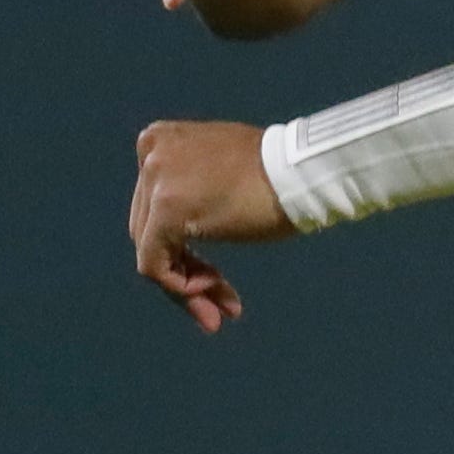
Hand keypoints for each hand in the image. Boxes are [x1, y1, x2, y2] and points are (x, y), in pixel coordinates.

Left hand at [130, 119, 290, 331]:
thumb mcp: (220, 170)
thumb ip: (192, 189)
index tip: (213, 271)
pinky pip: (155, 265)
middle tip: (218, 303)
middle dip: (186, 272)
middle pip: (151, 231)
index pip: (153, 206)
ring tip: (219, 314)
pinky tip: (214, 294)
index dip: (181, 245)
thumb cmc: (279, 174)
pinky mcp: (166, 210)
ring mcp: (156, 181)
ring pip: (153, 252)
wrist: (302, 171)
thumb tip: (180, 234)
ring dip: (188, 287)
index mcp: (160, 139)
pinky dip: (180, 288)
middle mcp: (150, 155)